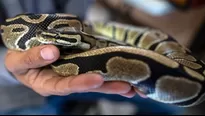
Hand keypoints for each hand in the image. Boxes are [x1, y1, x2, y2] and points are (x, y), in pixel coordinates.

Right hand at [4, 45, 139, 97]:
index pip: (66, 86)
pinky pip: (94, 66)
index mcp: (48, 85)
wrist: (25, 57)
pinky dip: (107, 68)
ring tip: (132, 84)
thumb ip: (32, 58)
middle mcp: (63, 81)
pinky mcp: (78, 64)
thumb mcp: (17, 61)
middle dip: (107, 86)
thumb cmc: (19, 62)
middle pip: (87, 85)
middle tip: (126, 86)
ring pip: (94, 78)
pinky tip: (122, 70)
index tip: (97, 79)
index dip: (81, 84)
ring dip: (113, 81)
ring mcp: (72, 73)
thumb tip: (52, 51)